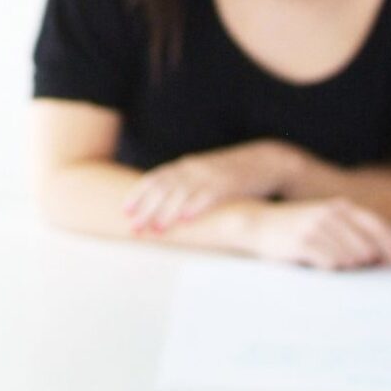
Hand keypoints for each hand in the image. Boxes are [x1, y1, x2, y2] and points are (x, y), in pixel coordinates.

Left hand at [124, 143, 291, 235]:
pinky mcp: (228, 184)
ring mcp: (210, 175)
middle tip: (134, 229)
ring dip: (167, 213)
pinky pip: (209, 196)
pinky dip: (197, 206)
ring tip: (156, 230)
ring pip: (183, 194)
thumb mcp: (203, 174)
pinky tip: (187, 219)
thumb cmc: (231, 173)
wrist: (265, 160)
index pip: (155, 179)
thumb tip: (163, 203)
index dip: (138, 195)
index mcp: (185, 166)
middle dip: (146, 210)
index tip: (125, 211)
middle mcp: (193, 169)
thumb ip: (184, 184)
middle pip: (163, 189)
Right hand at [245, 198, 390, 271]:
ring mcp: (316, 227)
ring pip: (349, 260)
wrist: (255, 223)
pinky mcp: (302, 242)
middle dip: (363, 263)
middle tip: (345, 263)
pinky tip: (312, 260)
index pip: (379, 227)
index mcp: (341, 206)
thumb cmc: (296, 227)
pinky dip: (326, 268)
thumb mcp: (326, 220)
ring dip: (342, 266)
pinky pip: (330, 265)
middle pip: (367, 250)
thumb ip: (353, 232)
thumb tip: (381, 257)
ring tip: (322, 257)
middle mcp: (331, 213)